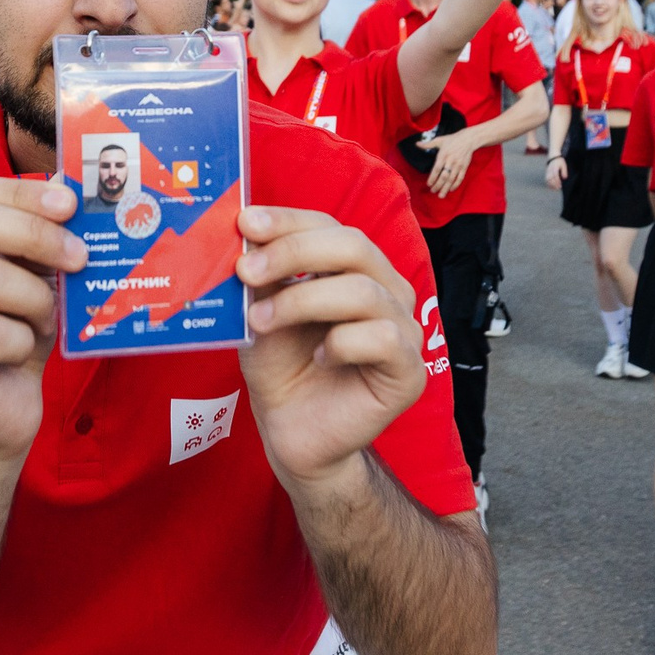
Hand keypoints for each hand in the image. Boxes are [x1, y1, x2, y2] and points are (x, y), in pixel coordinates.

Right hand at [0, 176, 83, 465]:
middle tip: (79, 256)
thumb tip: (66, 196)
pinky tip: (18, 355)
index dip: (21, 194)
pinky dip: (21, 341)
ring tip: (44, 321)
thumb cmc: (11, 339)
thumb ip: (35, 239)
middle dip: (35, 234)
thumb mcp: (28, 279)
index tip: (69, 204)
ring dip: (34, 299)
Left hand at [236, 207, 424, 488]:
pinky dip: (341, 343)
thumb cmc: (283, 369)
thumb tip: (245, 233)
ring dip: (302, 301)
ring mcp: (404, 330)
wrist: (293, 434)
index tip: (245, 223)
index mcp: (356, 269)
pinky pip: (383, 338)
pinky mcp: (409, 371)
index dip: (289, 220)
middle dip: (294, 252)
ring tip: (261, 321)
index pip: (330, 226)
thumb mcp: (262, 312)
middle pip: (354, 246)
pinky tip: (318, 359)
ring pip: (363, 292)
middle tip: (246, 270)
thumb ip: (262, 276)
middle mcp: (387, 291)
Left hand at [418, 127, 487, 196]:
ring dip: (446, 188)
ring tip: (441, 195)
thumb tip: (417, 144)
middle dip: (438, 186)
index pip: (436, 169)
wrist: (468, 139)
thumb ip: (428, 144)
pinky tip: (451, 190)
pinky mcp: (464, 167)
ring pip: (451, 179)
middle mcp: (451, 161)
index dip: (432, 178)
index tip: (428, 184)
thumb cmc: (452, 140)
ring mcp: (458, 165)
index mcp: (443, 155)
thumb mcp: (439, 140)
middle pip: (444, 176)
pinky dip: (456, 185)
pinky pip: (460, 178)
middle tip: (433, 191)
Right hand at [543, 155, 567, 190]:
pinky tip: (551, 186)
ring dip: (551, 184)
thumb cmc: (559, 161)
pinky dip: (548, 183)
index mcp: (555, 168)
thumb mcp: (564, 165)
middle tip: (558, 188)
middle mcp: (550, 170)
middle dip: (554, 184)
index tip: (560, 185)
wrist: (553, 156)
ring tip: (555, 188)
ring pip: (547, 179)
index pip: (555, 176)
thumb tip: (564, 178)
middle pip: (551, 179)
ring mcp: (548, 171)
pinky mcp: (546, 172)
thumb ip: (564, 171)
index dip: (557, 181)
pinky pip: (546, 179)